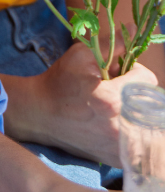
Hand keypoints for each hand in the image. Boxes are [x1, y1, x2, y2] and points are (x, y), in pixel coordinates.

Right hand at [16, 41, 156, 164]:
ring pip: (150, 123)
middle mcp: (120, 127)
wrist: (41, 114)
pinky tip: (113, 122)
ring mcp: (120, 148)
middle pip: (150, 101)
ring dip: (137, 111)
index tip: (117, 72)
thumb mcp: (81, 55)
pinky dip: (133, 130)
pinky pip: (142, 142)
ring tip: (114, 106)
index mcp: (112, 100)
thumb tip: (136, 32)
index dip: (133, 70)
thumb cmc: (60, 81)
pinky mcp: (118, 159)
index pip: (147, 79)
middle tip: (115, 89)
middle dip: (136, 91)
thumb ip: (112, 45)